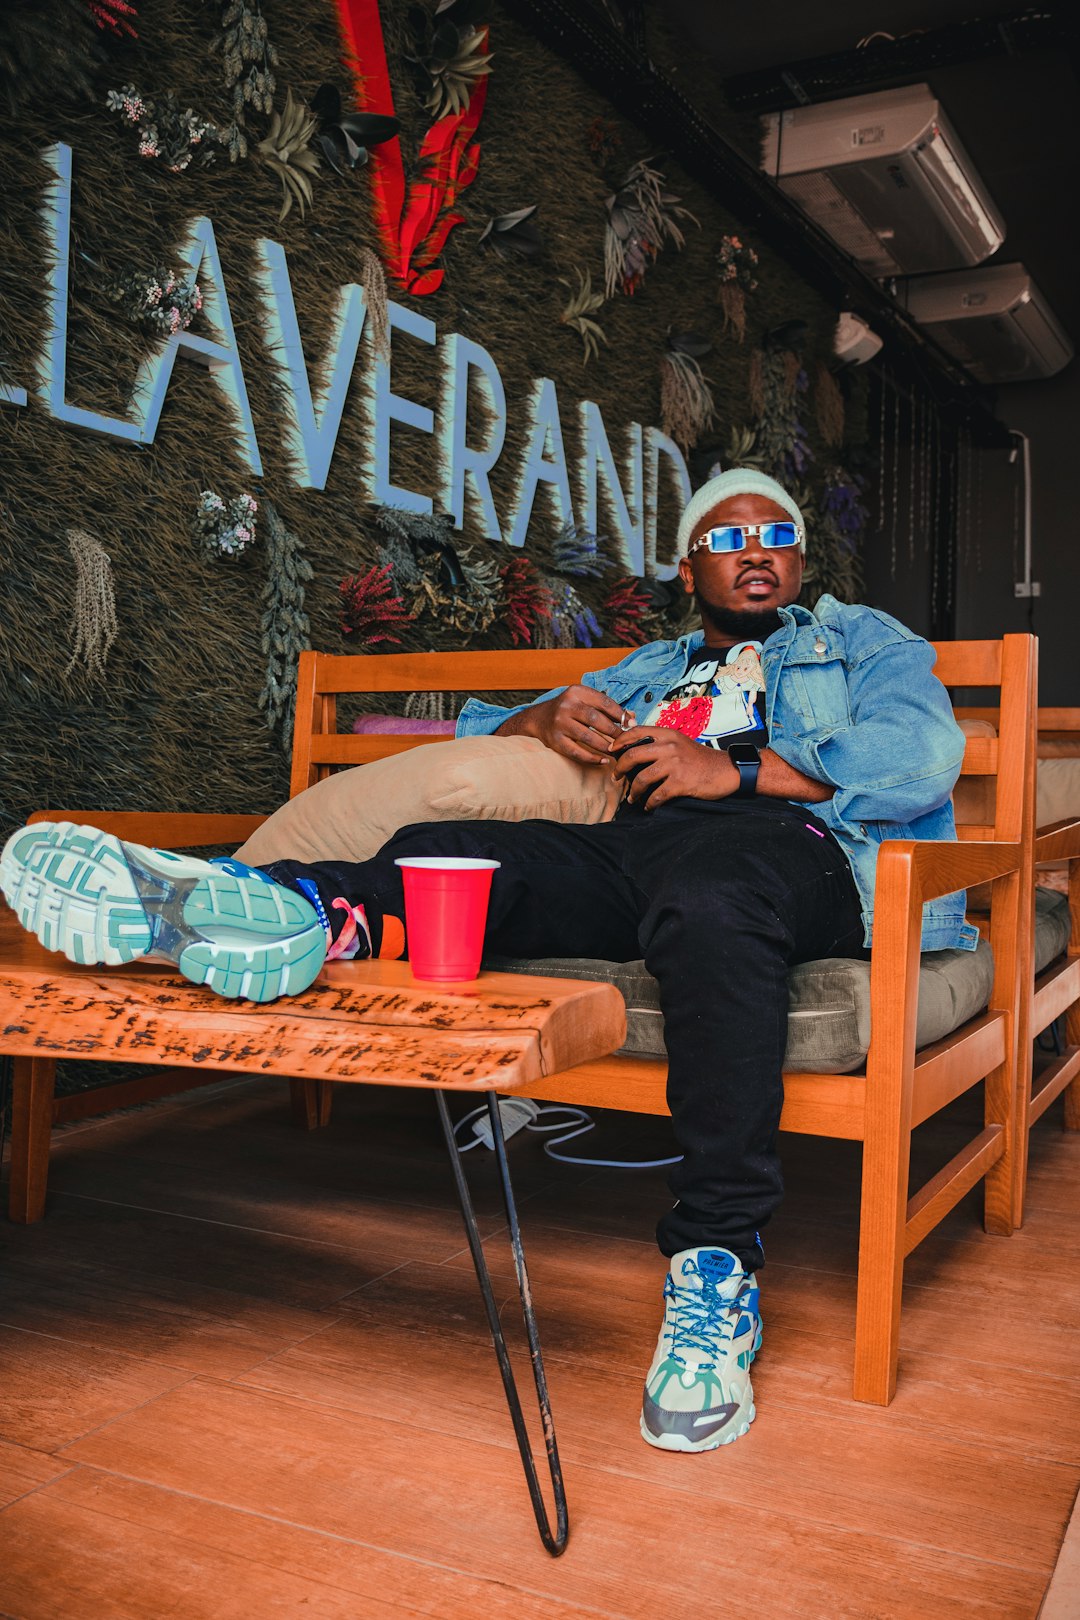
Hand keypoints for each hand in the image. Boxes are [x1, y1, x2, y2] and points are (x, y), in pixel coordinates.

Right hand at [502, 685, 632, 764]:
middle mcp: (566, 706)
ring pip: (587, 737)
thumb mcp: (585, 701)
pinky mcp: (555, 740)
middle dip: (614, 732)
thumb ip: (607, 708)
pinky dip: (591, 758)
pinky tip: (602, 760)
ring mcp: (559, 723)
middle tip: (625, 741)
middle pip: (596, 720)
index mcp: (576, 692)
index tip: (631, 724)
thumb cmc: (569, 709)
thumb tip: (631, 717)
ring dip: (605, 746)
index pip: (603, 702)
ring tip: (616, 751)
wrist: (538, 718)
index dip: (620, 714)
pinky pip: (576, 752)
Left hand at [610, 726, 737, 807]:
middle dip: (620, 768)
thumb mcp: (680, 743)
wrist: (726, 770)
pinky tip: (649, 806)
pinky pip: (657, 795)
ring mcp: (675, 764)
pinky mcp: (681, 782)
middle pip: (633, 755)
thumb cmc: (700, 759)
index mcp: (668, 734)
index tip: (612, 750)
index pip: (637, 732)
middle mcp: (670, 746)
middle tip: (616, 777)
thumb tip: (634, 748)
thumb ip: (661, 743)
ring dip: (634, 791)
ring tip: (632, 797)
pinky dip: (650, 803)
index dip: (620, 741)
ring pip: (642, 778)